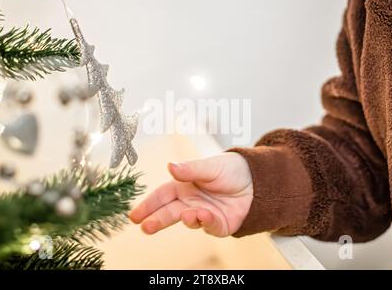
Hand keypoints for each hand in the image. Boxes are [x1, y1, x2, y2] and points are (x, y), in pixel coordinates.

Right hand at [129, 152, 252, 236]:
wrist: (257, 179)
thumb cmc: (230, 169)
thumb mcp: (209, 165)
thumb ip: (190, 169)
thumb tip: (170, 166)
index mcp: (183, 186)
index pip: (162, 196)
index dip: (148, 204)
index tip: (135, 215)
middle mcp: (190, 201)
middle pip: (169, 212)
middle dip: (156, 220)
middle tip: (145, 227)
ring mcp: (203, 214)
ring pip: (188, 220)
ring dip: (187, 219)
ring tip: (188, 215)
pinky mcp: (218, 224)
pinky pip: (210, 225)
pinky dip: (206, 221)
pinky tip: (204, 215)